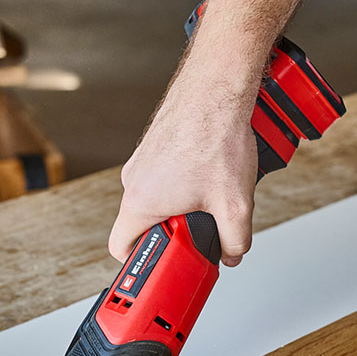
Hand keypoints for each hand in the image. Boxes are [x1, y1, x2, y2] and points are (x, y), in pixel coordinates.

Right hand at [109, 63, 258, 266]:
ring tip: (213, 191)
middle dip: (176, 231)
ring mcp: (142, 160)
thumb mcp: (235, 204)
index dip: (141, 264)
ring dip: (183, 202)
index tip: (161, 268)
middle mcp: (133, 180)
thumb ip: (234, 241)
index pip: (121, 248)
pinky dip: (185, 178)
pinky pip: (165, 174)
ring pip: (158, 197)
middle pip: (146, 223)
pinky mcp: (155, 144)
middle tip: (204, 227)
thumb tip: (232, 253)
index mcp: (139, 202)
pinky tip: (212, 169)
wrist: (216, 87)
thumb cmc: (215, 135)